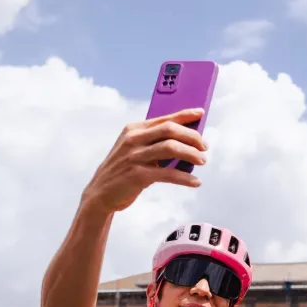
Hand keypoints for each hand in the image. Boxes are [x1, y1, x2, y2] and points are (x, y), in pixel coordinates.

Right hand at [80, 108, 206, 214]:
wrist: (101, 193)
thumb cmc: (124, 169)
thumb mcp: (134, 149)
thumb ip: (155, 141)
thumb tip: (187, 139)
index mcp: (134, 129)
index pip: (164, 118)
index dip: (185, 115)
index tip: (201, 113)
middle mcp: (133, 139)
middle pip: (170, 130)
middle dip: (192, 136)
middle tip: (205, 147)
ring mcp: (135, 156)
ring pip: (171, 148)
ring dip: (192, 154)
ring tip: (202, 161)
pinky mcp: (138, 175)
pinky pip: (168, 174)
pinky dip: (186, 178)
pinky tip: (196, 181)